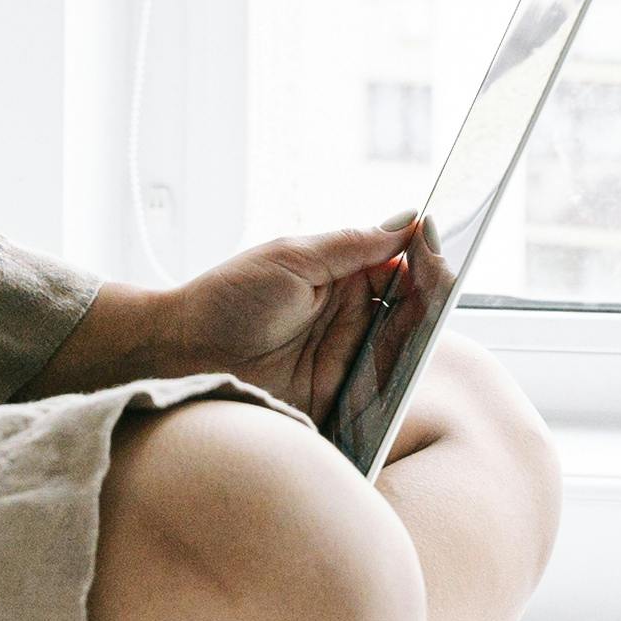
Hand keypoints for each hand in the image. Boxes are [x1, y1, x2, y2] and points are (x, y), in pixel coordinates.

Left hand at [45, 214, 437, 418]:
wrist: (179, 357)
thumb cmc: (225, 300)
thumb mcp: (292, 259)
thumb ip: (352, 245)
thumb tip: (406, 221)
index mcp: (335, 277)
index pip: (394, 267)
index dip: (420, 260)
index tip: (441, 251)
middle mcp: (344, 317)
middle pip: (404, 309)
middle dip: (426, 298)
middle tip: (442, 286)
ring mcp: (341, 358)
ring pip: (397, 349)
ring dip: (414, 336)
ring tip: (428, 319)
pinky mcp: (334, 398)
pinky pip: (376, 392)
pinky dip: (394, 381)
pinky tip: (407, 365)